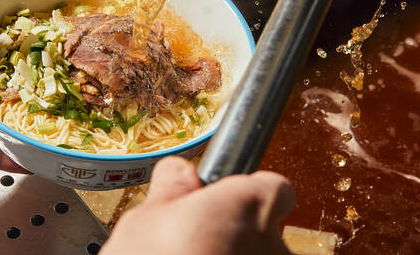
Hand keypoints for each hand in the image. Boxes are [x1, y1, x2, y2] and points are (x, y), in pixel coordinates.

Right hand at [102, 157, 293, 254]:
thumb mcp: (142, 223)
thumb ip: (172, 191)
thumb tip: (180, 171)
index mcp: (250, 207)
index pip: (272, 188)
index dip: (244, 193)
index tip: (218, 203)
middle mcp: (276, 246)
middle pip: (266, 232)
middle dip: (237, 237)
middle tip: (193, 248)